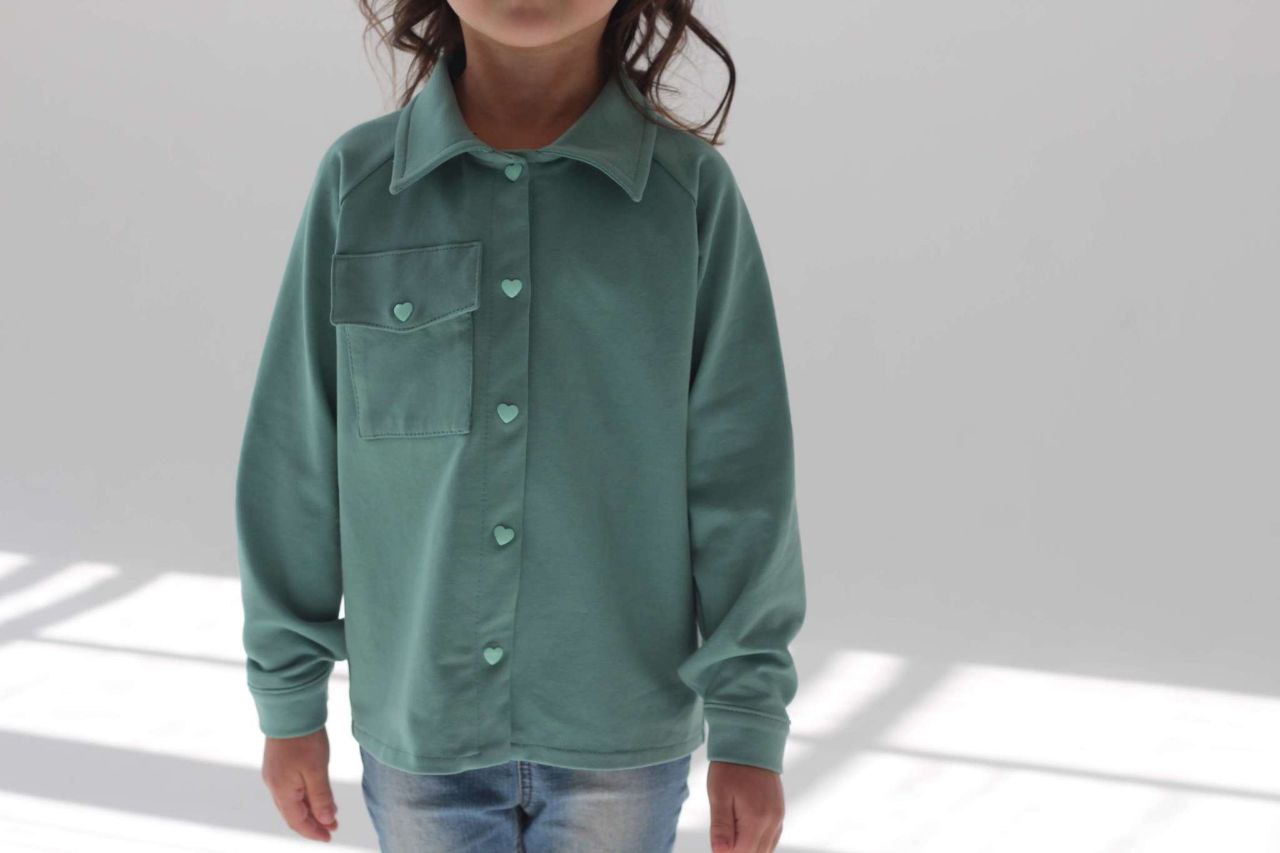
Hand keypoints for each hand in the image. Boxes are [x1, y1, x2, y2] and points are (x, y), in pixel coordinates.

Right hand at [261, 727, 339, 841]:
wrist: (289, 710)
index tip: (329, 838)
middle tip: (332, 828)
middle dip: (313, 823)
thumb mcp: (317, 770)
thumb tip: (326, 821)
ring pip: (293, 802)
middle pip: (293, 814)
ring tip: (329, 815)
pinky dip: (305, 797)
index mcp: (282, 791)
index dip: (313, 832)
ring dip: (311, 810)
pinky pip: (291, 789)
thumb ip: (321, 797)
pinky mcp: (279, 765)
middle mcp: (275, 786)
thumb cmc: (303, 739)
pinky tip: (317, 795)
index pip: (297, 821)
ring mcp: (275, 775)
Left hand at [706, 760, 784, 851]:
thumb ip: (721, 827)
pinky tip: (746, 834)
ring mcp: (779, 817)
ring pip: (766, 849)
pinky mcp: (780, 812)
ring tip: (732, 834)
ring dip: (749, 848)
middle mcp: (773, 821)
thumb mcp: (718, 795)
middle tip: (723, 838)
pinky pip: (772, 838)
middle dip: (738, 851)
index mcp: (757, 819)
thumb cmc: (730, 767)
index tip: (717, 844)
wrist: (750, 743)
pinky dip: (759, 842)